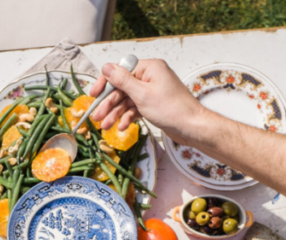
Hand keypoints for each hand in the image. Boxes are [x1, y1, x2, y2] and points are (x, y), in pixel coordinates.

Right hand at [88, 59, 206, 144]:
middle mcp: (150, 77)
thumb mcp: (142, 94)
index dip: (105, 83)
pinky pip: (136, 108)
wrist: (192, 127)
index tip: (93, 95)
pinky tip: (122, 126)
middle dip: (109, 103)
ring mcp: (152, 91)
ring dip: (116, 113)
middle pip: (122, 88)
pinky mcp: (153, 104)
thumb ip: (122, 80)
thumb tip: (107, 67)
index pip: (120, 71)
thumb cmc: (172, 109)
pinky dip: (128, 116)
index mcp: (149, 68)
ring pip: (127, 100)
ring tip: (106, 126)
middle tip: (97, 117)